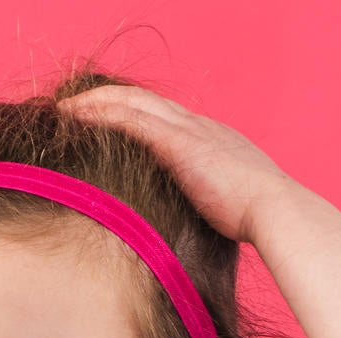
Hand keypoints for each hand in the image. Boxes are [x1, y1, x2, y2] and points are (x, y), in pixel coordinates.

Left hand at [58, 85, 286, 244]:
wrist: (275, 211)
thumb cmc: (258, 224)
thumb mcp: (230, 209)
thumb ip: (209, 209)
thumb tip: (192, 235)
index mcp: (214, 140)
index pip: (168, 117)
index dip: (136, 115)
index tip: (111, 124)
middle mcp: (200, 125)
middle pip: (146, 100)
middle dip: (110, 99)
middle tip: (77, 107)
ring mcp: (190, 130)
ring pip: (132, 101)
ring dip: (96, 101)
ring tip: (65, 107)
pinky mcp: (178, 142)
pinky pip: (129, 118)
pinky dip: (100, 113)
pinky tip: (74, 116)